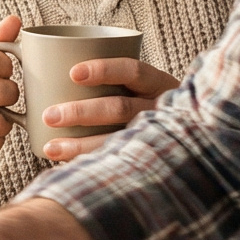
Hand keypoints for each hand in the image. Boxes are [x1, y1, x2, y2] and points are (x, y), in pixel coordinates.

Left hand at [39, 56, 178, 163]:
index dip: (104, 70)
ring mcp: (157, 137)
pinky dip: (93, 166)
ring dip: (80, 145)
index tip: (73, 74)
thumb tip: (55, 73)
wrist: (190, 138)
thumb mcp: (143, 89)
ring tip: (51, 148)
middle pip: (120, 108)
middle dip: (81, 112)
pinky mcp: (151, 161)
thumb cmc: (149, 106)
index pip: (133, 71)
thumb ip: (113, 82)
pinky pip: (120, 164)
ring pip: (118, 141)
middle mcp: (160, 109)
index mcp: (158, 84)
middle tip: (49, 115)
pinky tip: (70, 169)